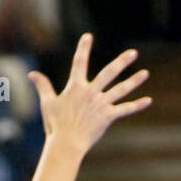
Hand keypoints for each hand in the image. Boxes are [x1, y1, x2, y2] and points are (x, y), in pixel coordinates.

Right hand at [29, 34, 150, 155]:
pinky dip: (136, 105)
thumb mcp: (47, 103)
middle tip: (133, 53)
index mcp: (76, 87)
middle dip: (121, 62)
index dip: (83, 48)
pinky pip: (125, 110)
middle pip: (109, 73)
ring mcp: (101, 104)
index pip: (79, 62)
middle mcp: (91, 92)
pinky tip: (148, 100)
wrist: (66, 143)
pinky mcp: (108, 116)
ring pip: (121, 89)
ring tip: (145, 73)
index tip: (88, 36)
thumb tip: (32, 74)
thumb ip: (42, 86)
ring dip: (134, 81)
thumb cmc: (55, 124)